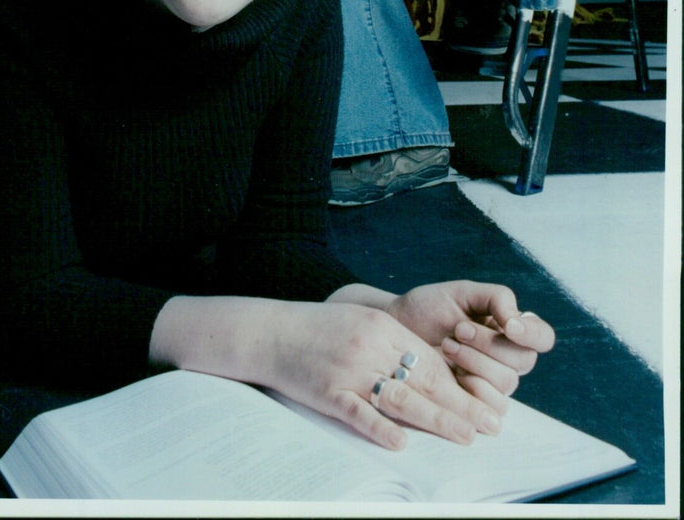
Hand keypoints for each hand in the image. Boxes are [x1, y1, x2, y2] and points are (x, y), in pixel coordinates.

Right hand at [267, 301, 503, 451]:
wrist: (272, 332)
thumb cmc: (320, 329)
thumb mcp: (361, 322)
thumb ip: (394, 343)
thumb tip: (434, 372)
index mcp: (382, 327)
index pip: (431, 359)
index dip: (462, 383)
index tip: (488, 401)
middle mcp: (370, 347)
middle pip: (425, 379)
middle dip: (462, 404)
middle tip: (491, 424)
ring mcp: (349, 371)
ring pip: (401, 398)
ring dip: (437, 419)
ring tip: (465, 435)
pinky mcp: (328, 392)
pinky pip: (359, 413)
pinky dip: (381, 428)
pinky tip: (402, 442)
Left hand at [387, 281, 554, 408]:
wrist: (396, 330)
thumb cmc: (429, 308)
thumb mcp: (462, 292)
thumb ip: (496, 298)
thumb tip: (518, 322)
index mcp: (510, 329)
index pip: (542, 337)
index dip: (532, 334)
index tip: (509, 327)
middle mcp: (507, 358)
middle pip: (523, 361)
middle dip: (489, 344)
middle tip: (458, 330)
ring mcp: (492, 382)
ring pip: (507, 383)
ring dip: (476, 363)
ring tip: (447, 346)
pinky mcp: (475, 402)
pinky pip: (491, 406)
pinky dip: (472, 387)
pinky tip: (451, 372)